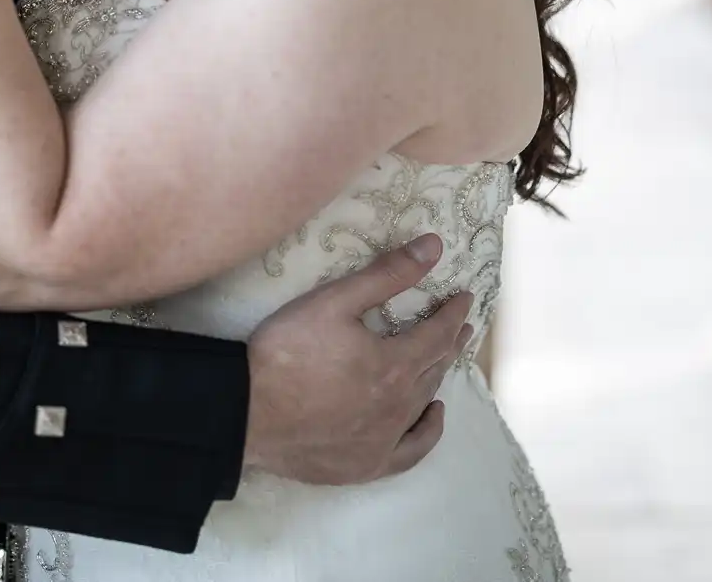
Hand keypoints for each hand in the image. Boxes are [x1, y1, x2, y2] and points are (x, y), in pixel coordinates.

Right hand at [241, 233, 473, 484]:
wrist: (246, 412)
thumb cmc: (287, 351)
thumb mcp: (335, 301)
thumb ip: (387, 274)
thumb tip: (435, 246)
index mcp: (395, 365)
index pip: (438, 334)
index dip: (453, 312)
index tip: (465, 297)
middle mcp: (399, 407)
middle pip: (435, 368)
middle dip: (450, 342)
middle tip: (462, 325)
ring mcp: (383, 441)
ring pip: (424, 403)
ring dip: (438, 377)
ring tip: (445, 360)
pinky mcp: (364, 465)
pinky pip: (411, 451)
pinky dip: (428, 432)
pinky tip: (432, 416)